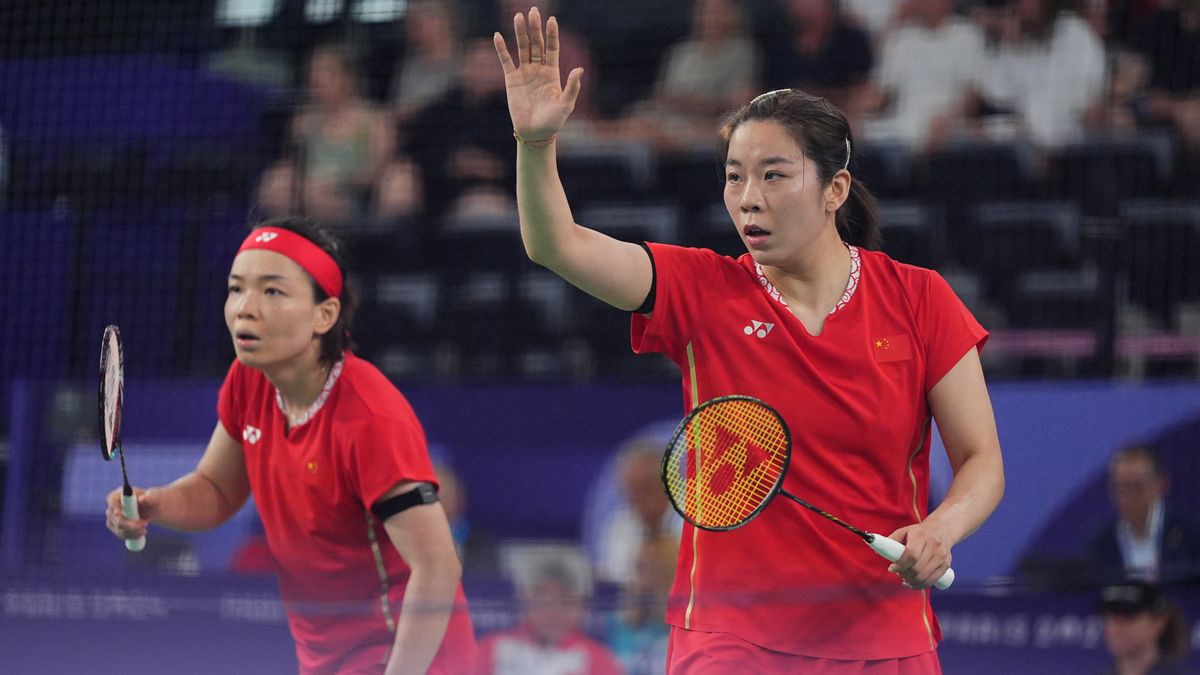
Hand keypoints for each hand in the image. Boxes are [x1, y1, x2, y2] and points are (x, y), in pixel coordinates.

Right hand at [105, 487, 154, 541]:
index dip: (114, 507)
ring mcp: (111, 518)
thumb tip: (142, 499)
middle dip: (131, 524)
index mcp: (118, 495)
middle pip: (116, 519)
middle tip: (146, 524)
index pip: (112, 501)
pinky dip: (132, 535)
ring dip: (134, 531)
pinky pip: (121, 534)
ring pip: (119, 529)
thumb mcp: (152, 497)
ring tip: (145, 527)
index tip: (119, 514)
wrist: (150, 507)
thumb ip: (149, 497)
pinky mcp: (115, 527)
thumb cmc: (150, 499)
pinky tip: (141, 533)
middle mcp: (111, 507)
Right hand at [493, 7, 583, 143]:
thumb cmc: (553, 121)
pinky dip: (501, 49)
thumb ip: (572, 87)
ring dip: (520, 33)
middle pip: (536, 44)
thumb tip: (579, 69)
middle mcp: (538, 69)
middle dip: (535, 28)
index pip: (552, 48)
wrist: (535, 133)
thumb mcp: (566, 104)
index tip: (551, 20)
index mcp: (553, 72)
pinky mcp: (511, 80)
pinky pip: (506, 61)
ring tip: (518, 17)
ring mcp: (524, 73)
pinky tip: (498, 36)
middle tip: (534, 11)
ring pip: (522, 48)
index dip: (552, 34)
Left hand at [886, 523, 951, 590]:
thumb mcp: (904, 531)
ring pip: (923, 576)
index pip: (911, 554)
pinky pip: (931, 581)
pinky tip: (911, 584)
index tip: (891, 568)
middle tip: (897, 573)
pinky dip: (920, 585)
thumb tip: (877, 551)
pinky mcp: (946, 566)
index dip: (900, 565)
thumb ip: (891, 541)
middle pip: (917, 568)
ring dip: (910, 581)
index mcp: (921, 536)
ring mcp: (941, 557)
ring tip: (903, 578)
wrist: (941, 530)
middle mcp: (933, 546)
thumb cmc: (918, 533)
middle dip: (904, 574)